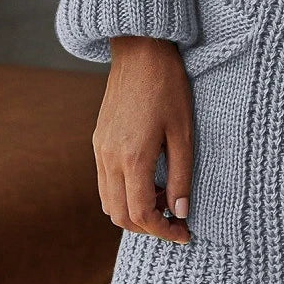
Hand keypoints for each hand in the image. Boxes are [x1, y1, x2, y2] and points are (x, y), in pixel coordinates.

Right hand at [94, 36, 193, 242]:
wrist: (140, 51)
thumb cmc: (168, 86)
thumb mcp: (184, 131)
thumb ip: (181, 175)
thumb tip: (180, 212)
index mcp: (132, 158)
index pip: (141, 215)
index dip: (164, 231)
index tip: (185, 232)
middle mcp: (109, 158)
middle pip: (120, 215)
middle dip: (148, 226)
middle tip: (176, 219)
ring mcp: (99, 149)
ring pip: (108, 202)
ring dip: (134, 210)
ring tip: (164, 197)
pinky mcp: (98, 140)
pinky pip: (105, 182)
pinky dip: (123, 193)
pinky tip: (149, 179)